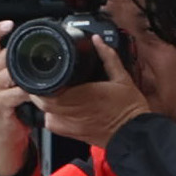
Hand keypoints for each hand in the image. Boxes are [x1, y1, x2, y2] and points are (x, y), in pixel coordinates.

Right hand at [0, 22, 37, 175]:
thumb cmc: (15, 106)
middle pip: (3, 56)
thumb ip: (21, 65)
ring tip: (39, 80)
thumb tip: (40, 49)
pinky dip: (29, 92)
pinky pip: (17, 91)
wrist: (9, 133)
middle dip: (22, 58)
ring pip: (11, 72)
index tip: (9, 24)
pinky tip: (36, 94)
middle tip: (40, 61)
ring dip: (27, 76)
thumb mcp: (16, 80)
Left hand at [36, 29, 156, 147]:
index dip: (42, 81)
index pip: (51, 89)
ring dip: (46, 102)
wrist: (134, 134)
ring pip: (45, 113)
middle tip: (48, 80)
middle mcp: (74, 112)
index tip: (45, 72)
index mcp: (84, 96)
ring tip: (54, 92)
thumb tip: (97, 41)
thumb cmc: (130, 109)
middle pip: (43, 102)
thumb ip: (108, 57)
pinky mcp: (72, 134)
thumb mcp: (123, 78)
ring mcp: (72, 125)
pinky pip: (52, 124)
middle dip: (41, 90)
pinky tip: (61, 108)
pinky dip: (51, 115)